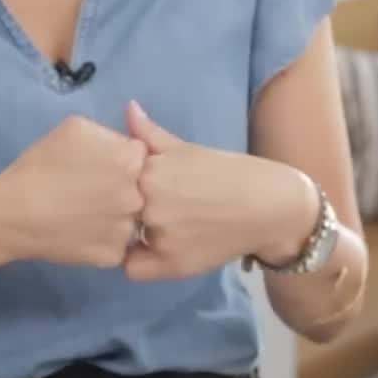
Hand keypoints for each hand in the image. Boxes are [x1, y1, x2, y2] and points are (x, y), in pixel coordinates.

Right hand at [0, 115, 146, 268]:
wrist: (12, 214)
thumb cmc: (41, 165)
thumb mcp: (76, 128)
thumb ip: (111, 133)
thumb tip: (127, 142)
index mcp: (131, 160)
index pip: (141, 156)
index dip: (122, 161)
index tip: (102, 166)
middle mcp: (137, 196)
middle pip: (142, 189)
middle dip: (123, 188)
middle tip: (92, 191)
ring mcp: (127, 229)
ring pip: (132, 218)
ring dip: (116, 215)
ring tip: (85, 212)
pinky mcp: (113, 255)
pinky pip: (118, 243)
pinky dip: (103, 238)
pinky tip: (82, 231)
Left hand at [122, 101, 315, 281]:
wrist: (269, 207)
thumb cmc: (229, 174)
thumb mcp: (188, 150)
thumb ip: (152, 136)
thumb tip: (129, 108)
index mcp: (149, 171)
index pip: (108, 183)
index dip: (114, 187)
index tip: (128, 189)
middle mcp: (149, 203)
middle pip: (112, 212)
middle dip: (122, 212)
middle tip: (143, 211)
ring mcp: (160, 236)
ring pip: (120, 241)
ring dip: (132, 237)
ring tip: (159, 231)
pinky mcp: (173, 263)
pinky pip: (135, 269)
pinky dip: (141, 263)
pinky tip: (159, 251)